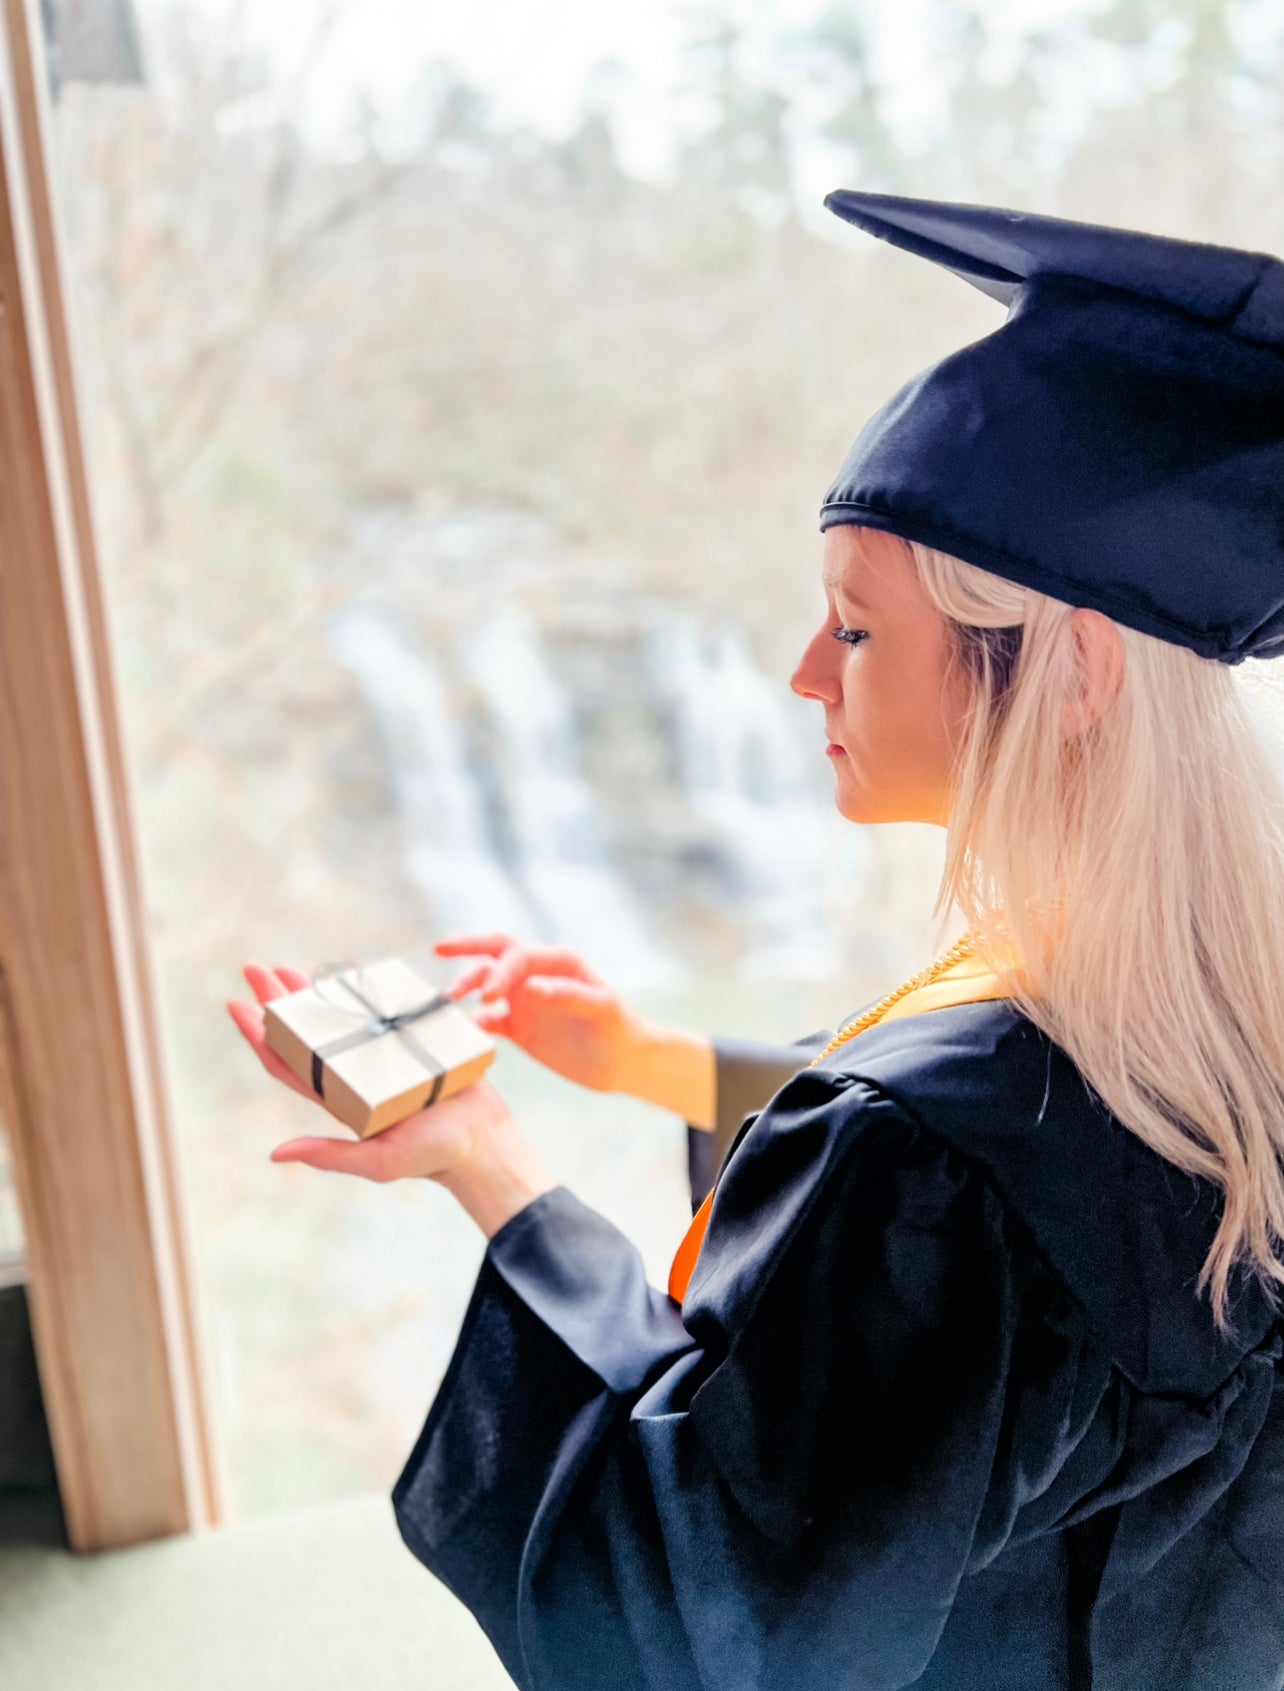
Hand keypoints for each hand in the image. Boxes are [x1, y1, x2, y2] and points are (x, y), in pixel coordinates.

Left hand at [226, 961, 513, 1183]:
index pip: (286, 1063)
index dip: (259, 1035)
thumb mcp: (380, 1161)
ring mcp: (378, 1059)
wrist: (482, 1141)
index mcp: (339, 1100)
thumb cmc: (433, 1155)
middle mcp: (352, 1076)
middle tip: (256, 968)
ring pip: (333, 1020)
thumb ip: (331, 1156)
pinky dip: (356, 995)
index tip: (237, 1003)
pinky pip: (374, 1014)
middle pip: (302, 1033)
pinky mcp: (407, 1044)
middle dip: (277, 1000)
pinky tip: (345, 977)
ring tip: (288, 967)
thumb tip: (276, 1153)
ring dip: (309, 994)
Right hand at [435, 932, 652, 1094]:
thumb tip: (530, 987)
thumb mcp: (603, 1011)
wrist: (624, 1064)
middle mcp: (536, 975)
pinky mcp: (518, 1027)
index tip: (488, 996)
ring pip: (485, 985)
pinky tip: (464, 1032)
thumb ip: (567, 997)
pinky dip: (474, 1024)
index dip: (500, 971)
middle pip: (495, 953)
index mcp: (558, 962)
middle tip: (440, 951)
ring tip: (445, 1001)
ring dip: (465, 988)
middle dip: (467, 949)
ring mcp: (525, 1000)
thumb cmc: (621, 1030)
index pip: (518, 955)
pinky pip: (488, 1021)